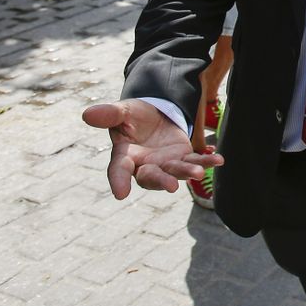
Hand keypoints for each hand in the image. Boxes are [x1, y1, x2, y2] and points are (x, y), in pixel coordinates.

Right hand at [83, 99, 221, 198]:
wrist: (154, 114)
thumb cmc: (133, 116)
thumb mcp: (123, 111)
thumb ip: (109, 114)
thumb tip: (86, 114)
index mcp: (125, 156)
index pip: (118, 170)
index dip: (118, 181)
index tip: (120, 194)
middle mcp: (145, 165)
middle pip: (151, 177)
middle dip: (162, 182)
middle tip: (172, 186)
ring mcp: (165, 164)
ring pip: (176, 171)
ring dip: (187, 173)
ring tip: (199, 173)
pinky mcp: (183, 158)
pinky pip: (195, 161)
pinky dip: (206, 161)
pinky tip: (219, 160)